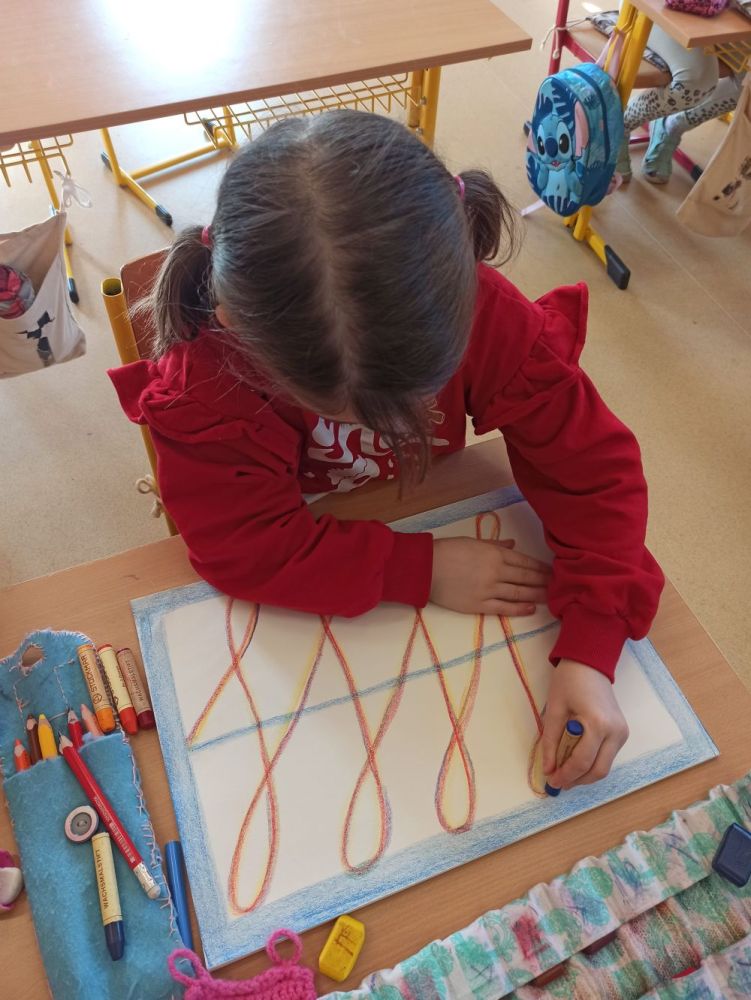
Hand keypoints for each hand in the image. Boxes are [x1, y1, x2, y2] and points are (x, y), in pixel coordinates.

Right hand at [430, 536, 550, 615]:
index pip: (524, 561)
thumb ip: (495, 544)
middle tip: (559, 585)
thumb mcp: (473, 542)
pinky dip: (520, 608)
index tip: (553, 571)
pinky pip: (504, 607)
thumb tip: (513, 544)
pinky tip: (532, 608)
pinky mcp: (479, 605)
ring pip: (519, 593)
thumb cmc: (447, 550)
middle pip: (526, 577)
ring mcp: (489, 589)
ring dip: (537, 594)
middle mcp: (496, 571)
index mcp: (494, 553)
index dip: (540, 567)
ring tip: (551, 597)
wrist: (427, 568)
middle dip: (544, 581)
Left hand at [542, 659, 628, 790]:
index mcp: (598, 724)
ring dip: (584, 774)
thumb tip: (548, 769)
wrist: (589, 664)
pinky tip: (576, 760)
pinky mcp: (622, 733)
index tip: (551, 781)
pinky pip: (607, 756)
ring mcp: (622, 733)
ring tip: (564, 772)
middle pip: (598, 770)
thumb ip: (551, 742)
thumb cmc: (569, 682)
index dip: (565, 775)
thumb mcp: (555, 710)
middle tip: (558, 782)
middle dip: (577, 780)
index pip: (582, 761)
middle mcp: (615, 732)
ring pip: (604, 766)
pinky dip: (592, 763)